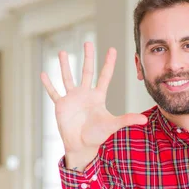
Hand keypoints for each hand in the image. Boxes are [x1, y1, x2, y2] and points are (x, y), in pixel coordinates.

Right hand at [40, 42, 147, 169]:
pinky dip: (48, 84)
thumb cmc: (97, 135)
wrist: (81, 146)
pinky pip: (53, 92)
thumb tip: (145, 119)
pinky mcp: (61, 105)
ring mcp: (72, 98)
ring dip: (64, 66)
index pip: (104, 76)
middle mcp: (85, 94)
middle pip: (87, 71)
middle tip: (87, 43)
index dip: (109, 63)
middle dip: (87, 57)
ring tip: (62, 52)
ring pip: (68, 78)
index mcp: (98, 96)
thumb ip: (127, 119)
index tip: (112, 49)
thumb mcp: (112, 125)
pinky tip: (43, 74)